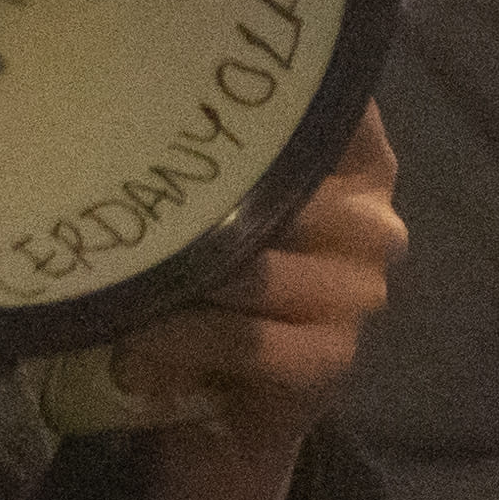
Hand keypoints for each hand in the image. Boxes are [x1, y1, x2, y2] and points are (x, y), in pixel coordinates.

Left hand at [115, 113, 408, 499]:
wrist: (223, 415)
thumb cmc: (209, 287)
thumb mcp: (210, 208)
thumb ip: (210, 152)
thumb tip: (128, 90)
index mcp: (360, 165)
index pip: (335, 106)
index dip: (267, 95)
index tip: (188, 84)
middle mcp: (375, 224)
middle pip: (286, 189)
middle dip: (198, 205)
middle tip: (127, 211)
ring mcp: (361, 296)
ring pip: (257, 266)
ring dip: (180, 279)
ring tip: (123, 287)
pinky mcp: (332, 360)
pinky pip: (248, 337)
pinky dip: (181, 339)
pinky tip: (135, 345)